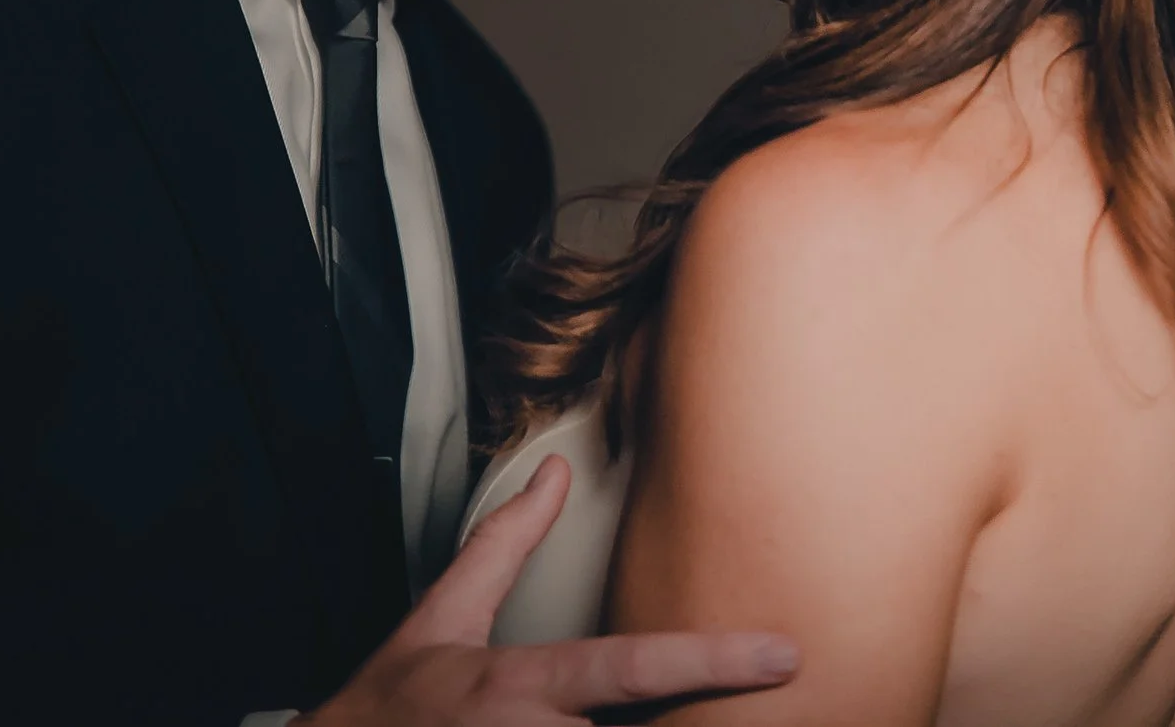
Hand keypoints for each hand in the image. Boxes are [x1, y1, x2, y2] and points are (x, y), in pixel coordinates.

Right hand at [299, 455, 798, 725]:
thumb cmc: (391, 702)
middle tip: (746, 710)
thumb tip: (554, 472)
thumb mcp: (443, 615)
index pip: (629, 667)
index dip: (711, 660)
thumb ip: (506, 543)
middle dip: (687, 725)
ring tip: (692, 720)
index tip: (784, 653)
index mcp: (515, 688)